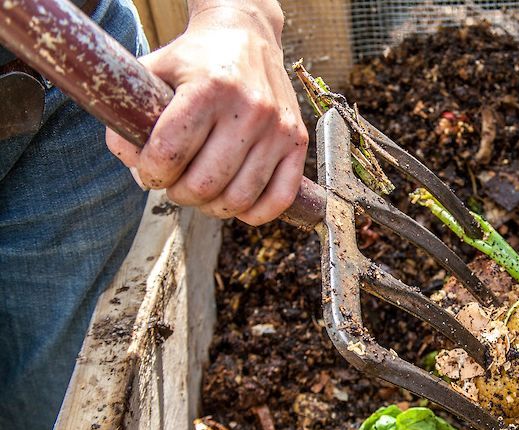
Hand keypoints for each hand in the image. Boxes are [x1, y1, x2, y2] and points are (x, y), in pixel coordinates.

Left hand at [106, 1, 307, 224]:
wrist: (247, 36)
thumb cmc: (195, 61)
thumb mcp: (153, 73)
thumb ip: (131, 119)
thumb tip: (135, 168)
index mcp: (209, 87)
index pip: (169, 154)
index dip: (150, 173)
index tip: (149, 170)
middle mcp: (249, 108)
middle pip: (204, 184)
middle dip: (179, 193)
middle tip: (174, 184)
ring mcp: (277, 128)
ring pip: (238, 198)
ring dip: (211, 207)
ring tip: (202, 193)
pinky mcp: (297, 141)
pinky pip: (279, 198)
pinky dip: (254, 213)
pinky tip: (236, 203)